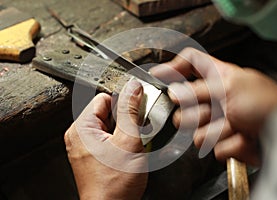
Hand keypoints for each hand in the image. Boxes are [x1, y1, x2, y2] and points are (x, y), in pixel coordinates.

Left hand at [64, 80, 147, 199]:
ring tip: (135, 144)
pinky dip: (125, 141)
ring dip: (128, 131)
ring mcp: (89, 147)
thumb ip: (130, 111)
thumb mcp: (128, 141)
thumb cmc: (114, 185)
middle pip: (108, 112)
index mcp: (82, 129)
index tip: (137, 107)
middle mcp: (81, 136)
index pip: (103, 98)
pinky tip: (132, 150)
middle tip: (138, 131)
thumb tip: (133, 88)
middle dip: (127, 119)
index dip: (123, 101)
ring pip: (113, 125)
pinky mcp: (97, 155)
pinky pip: (112, 139)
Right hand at [150, 48, 276, 165]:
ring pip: (197, 131)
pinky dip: (229, 144)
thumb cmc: (266, 103)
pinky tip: (243, 137)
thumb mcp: (231, 86)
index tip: (157, 77)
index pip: (190, 63)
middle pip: (185, 104)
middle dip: (198, 112)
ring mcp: (218, 120)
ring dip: (217, 130)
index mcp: (218, 77)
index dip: (173, 67)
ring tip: (236, 126)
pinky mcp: (223, 141)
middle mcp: (215, 98)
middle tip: (215, 111)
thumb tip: (174, 92)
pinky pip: (213, 147)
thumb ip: (199, 89)